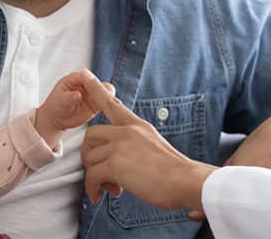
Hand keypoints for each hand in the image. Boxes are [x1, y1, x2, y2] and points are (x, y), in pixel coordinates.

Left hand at [36, 69, 103, 146]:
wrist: (56, 119)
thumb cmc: (54, 106)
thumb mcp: (59, 100)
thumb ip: (69, 97)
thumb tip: (78, 95)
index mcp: (75, 78)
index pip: (85, 75)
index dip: (90, 79)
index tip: (93, 84)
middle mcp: (86, 85)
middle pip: (97, 82)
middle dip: (101, 88)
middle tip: (103, 94)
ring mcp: (92, 94)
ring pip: (104, 91)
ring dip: (107, 96)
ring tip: (106, 101)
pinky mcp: (97, 105)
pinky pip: (105, 103)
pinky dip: (108, 104)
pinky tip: (108, 108)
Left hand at [80, 82, 215, 216]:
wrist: (185, 181)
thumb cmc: (174, 171)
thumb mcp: (155, 145)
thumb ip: (137, 144)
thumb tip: (121, 157)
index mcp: (137, 125)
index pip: (112, 103)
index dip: (96, 89)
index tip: (85, 74)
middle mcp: (127, 131)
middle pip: (90, 135)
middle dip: (89, 155)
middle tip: (101, 172)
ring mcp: (120, 146)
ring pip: (90, 159)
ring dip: (95, 177)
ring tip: (111, 187)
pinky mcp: (115, 165)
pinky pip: (91, 177)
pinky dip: (92, 189)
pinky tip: (100, 195)